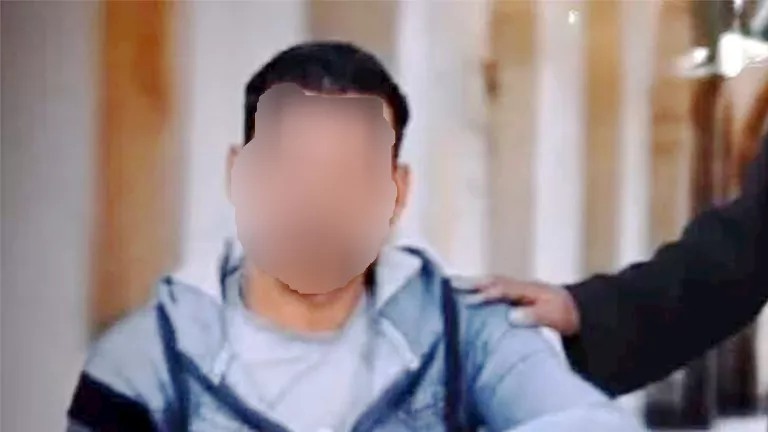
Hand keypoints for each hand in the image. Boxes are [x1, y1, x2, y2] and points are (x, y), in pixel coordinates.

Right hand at [453, 276, 580, 335]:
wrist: (579, 308)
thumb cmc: (565, 314)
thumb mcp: (554, 317)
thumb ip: (533, 317)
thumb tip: (510, 317)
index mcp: (528, 290)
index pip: (502, 290)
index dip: (485, 295)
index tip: (468, 302)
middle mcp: (520, 285)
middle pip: (493, 280)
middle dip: (471, 283)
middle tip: (450, 284)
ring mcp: (518, 287)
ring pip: (492, 282)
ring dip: (473, 282)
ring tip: (452, 284)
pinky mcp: (516, 293)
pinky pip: (494, 287)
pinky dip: (480, 287)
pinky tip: (468, 291)